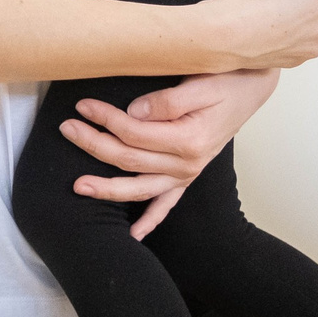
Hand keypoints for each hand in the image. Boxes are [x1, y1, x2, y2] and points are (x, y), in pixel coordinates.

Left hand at [60, 69, 280, 238]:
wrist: (251, 89)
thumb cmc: (226, 81)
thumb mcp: (201, 83)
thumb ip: (167, 100)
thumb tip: (133, 114)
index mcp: (188, 140)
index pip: (133, 133)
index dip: (105, 119)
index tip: (82, 105)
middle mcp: (187, 164)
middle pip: (129, 159)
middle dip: (93, 145)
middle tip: (66, 128)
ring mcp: (187, 174)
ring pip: (139, 188)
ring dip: (107, 189)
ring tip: (78, 186)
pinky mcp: (188, 177)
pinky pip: (166, 205)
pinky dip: (150, 221)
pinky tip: (133, 235)